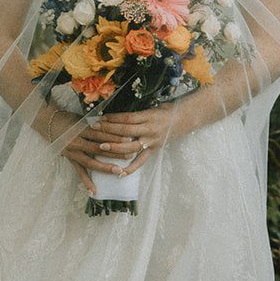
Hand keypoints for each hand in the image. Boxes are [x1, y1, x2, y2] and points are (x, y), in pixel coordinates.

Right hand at [44, 105, 136, 197]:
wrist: (48, 122)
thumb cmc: (69, 118)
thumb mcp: (82, 118)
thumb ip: (97, 123)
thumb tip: (116, 125)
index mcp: (82, 128)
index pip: (101, 133)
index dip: (115, 136)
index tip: (129, 138)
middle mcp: (77, 141)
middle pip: (99, 148)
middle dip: (115, 152)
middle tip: (131, 155)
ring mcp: (72, 152)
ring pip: (90, 162)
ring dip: (105, 167)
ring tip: (119, 171)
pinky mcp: (69, 158)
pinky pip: (79, 172)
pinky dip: (86, 181)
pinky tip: (94, 191)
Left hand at [80, 99, 196, 177]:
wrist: (185, 119)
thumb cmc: (167, 111)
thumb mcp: (152, 108)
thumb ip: (137, 114)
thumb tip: (117, 116)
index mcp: (148, 116)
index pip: (126, 118)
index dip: (112, 118)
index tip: (99, 117)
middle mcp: (149, 130)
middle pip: (125, 131)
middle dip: (108, 130)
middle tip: (94, 129)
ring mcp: (152, 141)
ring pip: (131, 146)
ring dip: (115, 147)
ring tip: (101, 146)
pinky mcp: (154, 150)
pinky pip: (141, 161)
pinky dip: (131, 168)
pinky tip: (120, 173)